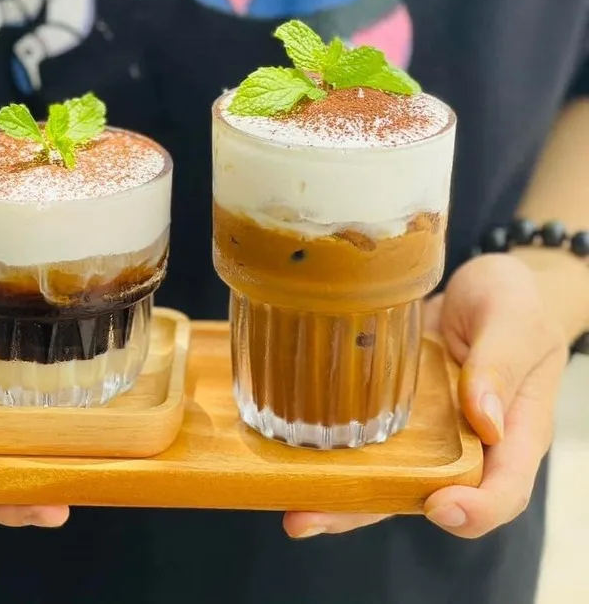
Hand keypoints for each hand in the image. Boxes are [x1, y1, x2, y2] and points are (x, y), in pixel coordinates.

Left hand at [284, 253, 567, 538]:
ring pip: (384, 473)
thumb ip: (500, 363)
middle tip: (311, 518)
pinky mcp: (393, 406)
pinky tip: (285, 449)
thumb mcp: (513, 319)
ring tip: (289, 506)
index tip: (439, 504)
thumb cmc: (514, 301)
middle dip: (367, 512)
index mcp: (513, 432)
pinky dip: (329, 446)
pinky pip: (363, 434)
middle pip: (425, 494)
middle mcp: (465, 443)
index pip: (503, 488)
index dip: (475, 508)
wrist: (485, 283)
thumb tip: (485, 420)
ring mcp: (425, 429)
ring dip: (337, 492)